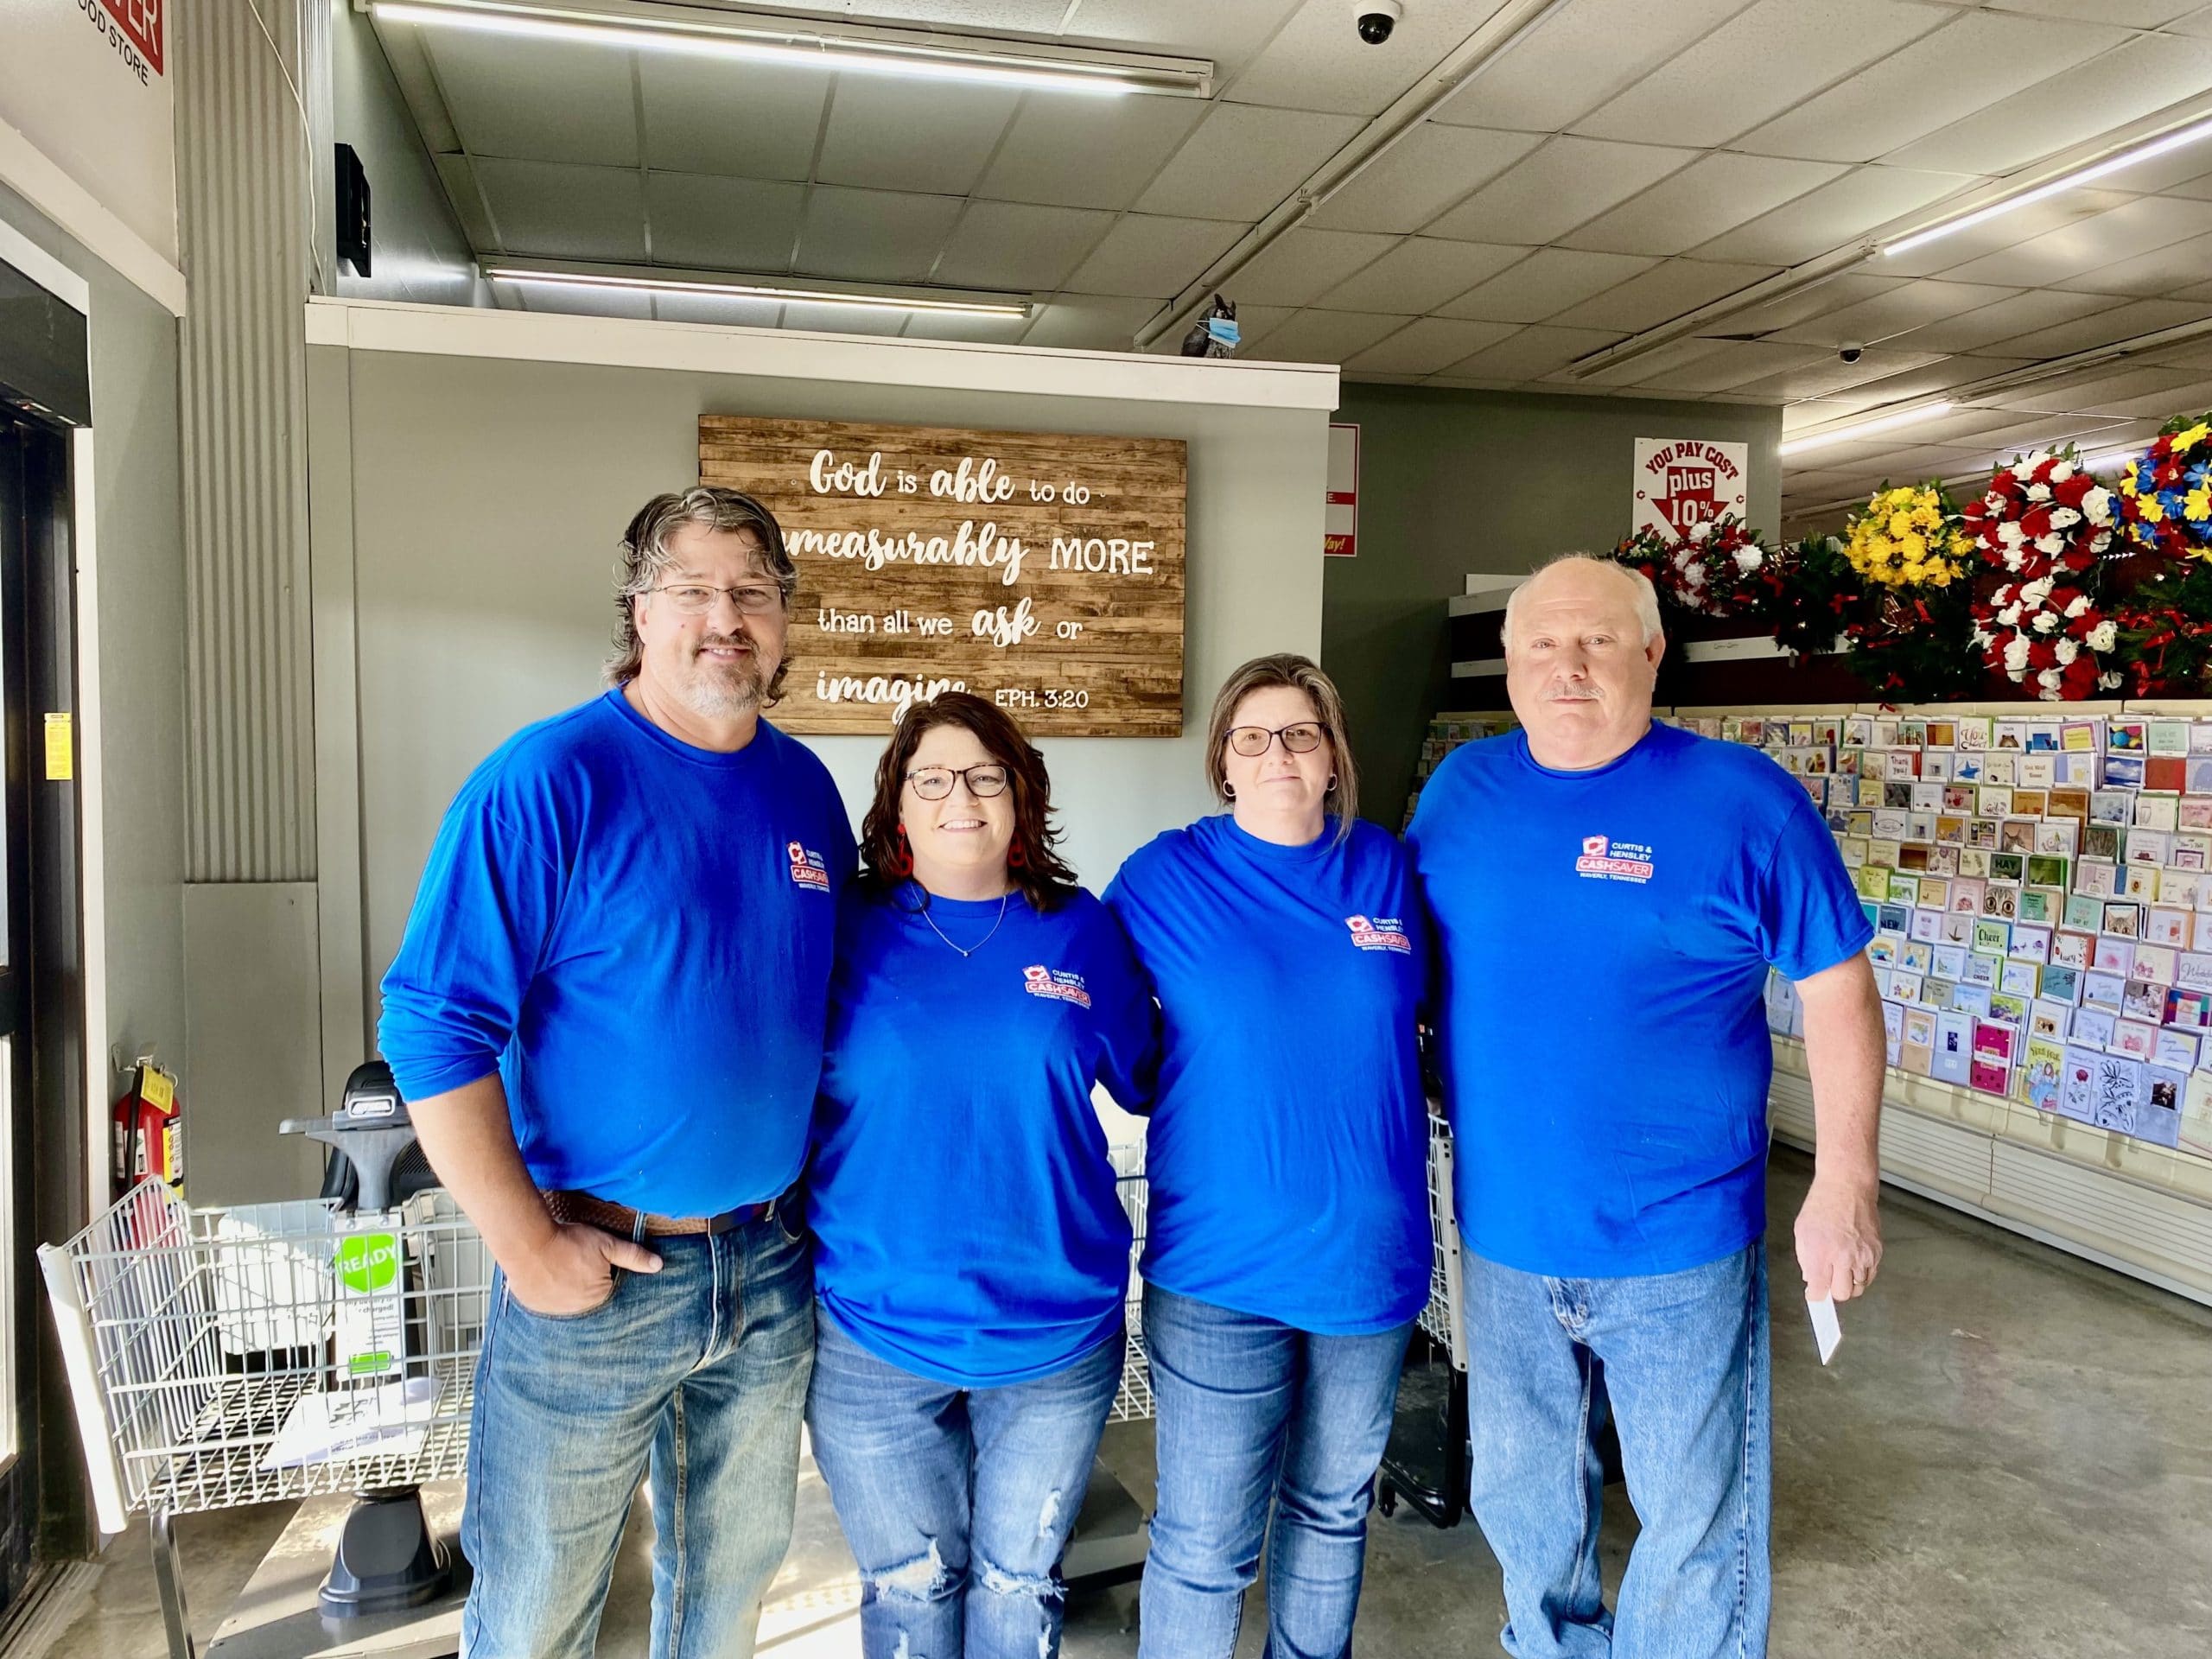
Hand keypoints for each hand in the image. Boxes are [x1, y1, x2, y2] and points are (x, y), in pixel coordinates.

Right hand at [506, 1224, 661, 1316]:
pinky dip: (546, 1292)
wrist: (528, 1243)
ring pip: (565, 1300)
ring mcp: (554, 1311)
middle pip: (586, 1296)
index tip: (590, 1262)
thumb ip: (633, 1256)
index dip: (600, 1273)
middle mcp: (577, 1311)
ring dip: (564, 1289)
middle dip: (583, 1282)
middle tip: (572, 1262)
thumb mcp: (606, 1244)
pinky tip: (544, 1276)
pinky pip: (545, 1302)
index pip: (607, 1289)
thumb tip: (658, 1265)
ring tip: (558, 1268)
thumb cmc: (568, 1242)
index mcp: (598, 1298)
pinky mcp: (534, 1307)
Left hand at [1793, 1177, 1880, 1302]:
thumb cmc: (1821, 1205)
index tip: (1814, 1294)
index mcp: (1821, 1252)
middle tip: (1828, 1280)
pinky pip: (1870, 1276)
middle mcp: (1843, 1257)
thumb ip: (1805, 1259)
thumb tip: (1811, 1279)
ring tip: (1840, 1269)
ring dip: (1848, 1284)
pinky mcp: (1877, 1252)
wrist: (1847, 1187)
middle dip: (1832, 1291)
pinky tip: (1852, 1264)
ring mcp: (1863, 1255)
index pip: (1819, 1291)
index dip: (1815, 1295)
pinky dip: (1861, 1276)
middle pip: (1841, 1294)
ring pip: (1858, 1288)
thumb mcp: (1801, 1231)